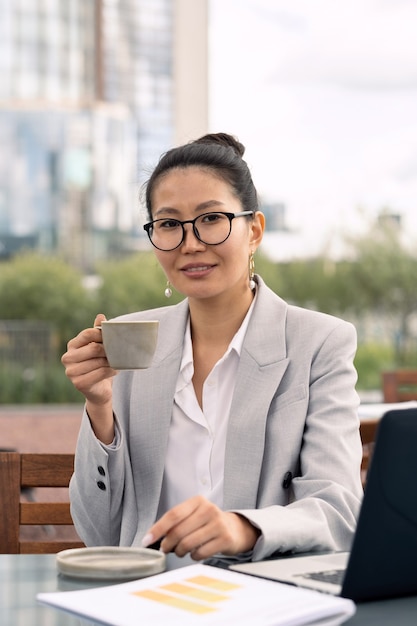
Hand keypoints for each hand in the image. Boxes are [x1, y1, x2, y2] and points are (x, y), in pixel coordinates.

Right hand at [61, 314, 116, 442]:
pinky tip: (114, 370)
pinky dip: (111, 370)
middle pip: (94, 348)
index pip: (87, 334)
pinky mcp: (79, 383)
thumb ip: (98, 332)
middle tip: (118, 351)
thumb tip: (100, 316)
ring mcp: (71, 372)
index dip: (102, 334)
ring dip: (112, 361)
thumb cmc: (98, 364)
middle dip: (109, 350)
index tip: (113, 337)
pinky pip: (101, 372)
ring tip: (116, 362)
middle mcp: (67, 358)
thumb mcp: (98, 347)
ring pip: (99, 361)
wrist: (98, 390)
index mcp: (72, 345)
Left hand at [141, 495, 259, 560]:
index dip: (158, 528)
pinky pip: (200, 553)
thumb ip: (176, 522)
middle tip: (165, 549)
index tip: (147, 540)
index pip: (173, 515)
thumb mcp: (194, 515)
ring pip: (188, 543)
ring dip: (179, 552)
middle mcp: (209, 509)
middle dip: (167, 544)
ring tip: (180, 551)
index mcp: (198, 501)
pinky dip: (193, 556)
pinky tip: (195, 552)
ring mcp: (218, 524)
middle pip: (179, 531)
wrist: (235, 529)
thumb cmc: (207, 523)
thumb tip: (152, 537)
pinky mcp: (225, 539)